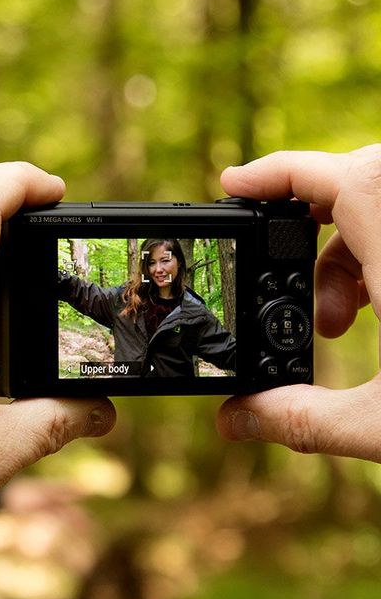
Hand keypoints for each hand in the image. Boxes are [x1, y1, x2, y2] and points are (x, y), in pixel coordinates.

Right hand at [216, 145, 380, 459]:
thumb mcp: (379, 426)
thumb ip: (294, 419)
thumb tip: (232, 422)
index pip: (339, 178)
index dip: (277, 172)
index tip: (233, 182)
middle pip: (361, 184)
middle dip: (312, 229)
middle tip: (299, 297)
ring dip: (349, 255)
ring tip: (338, 324)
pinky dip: (380, 261)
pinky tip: (375, 316)